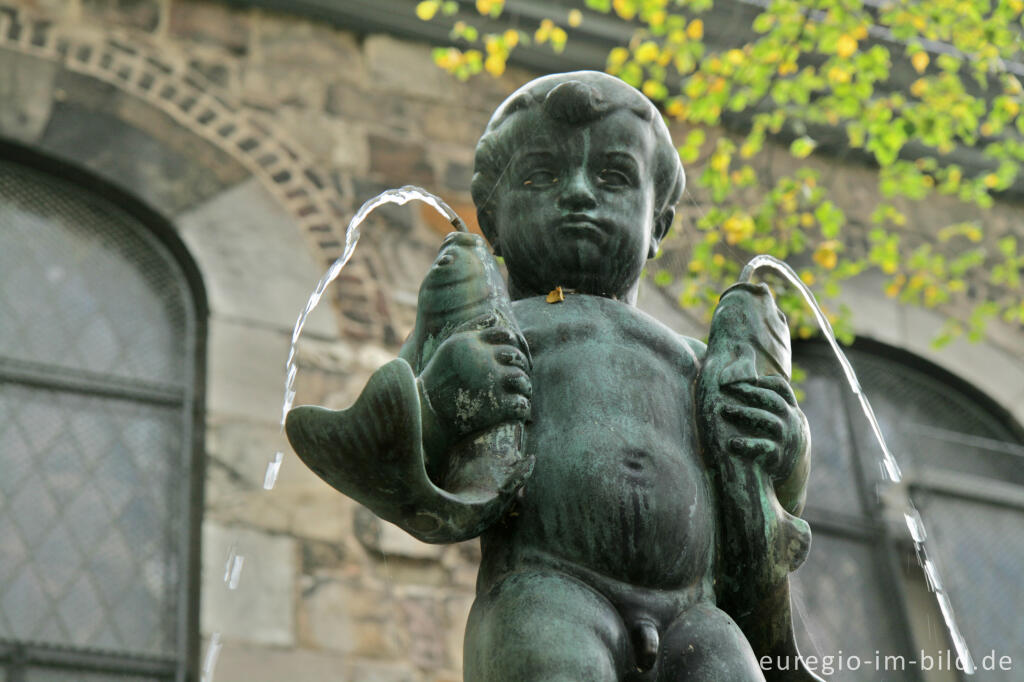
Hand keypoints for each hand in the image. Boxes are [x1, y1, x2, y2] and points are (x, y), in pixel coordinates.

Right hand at [418, 320, 531, 444]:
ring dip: (524, 387)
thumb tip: (494, 315)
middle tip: (520, 377)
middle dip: (522, 366)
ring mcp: (491, 383)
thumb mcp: (450, 347)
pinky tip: (515, 409)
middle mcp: (483, 359)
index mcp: (472, 343)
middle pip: (517, 357)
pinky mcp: (497, 406)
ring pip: (522, 380)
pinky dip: (522, 407)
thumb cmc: (438, 378)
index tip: (514, 357)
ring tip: (521, 393)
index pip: (506, 335)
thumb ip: (472, 327)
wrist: (426, 414)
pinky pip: (521, 404)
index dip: (515, 345)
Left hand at [698, 373, 808, 482]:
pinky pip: (765, 448)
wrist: (793, 482)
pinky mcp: (779, 458)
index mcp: (792, 412)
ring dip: (745, 413)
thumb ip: (773, 407)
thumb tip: (750, 383)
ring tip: (724, 410)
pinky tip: (732, 443)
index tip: (744, 378)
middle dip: (749, 391)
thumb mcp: (785, 424)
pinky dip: (748, 445)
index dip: (764, 380)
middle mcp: (792, 423)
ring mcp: (787, 440)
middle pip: (773, 400)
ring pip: (768, 421)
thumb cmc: (781, 446)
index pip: (782, 388)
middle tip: (727, 388)